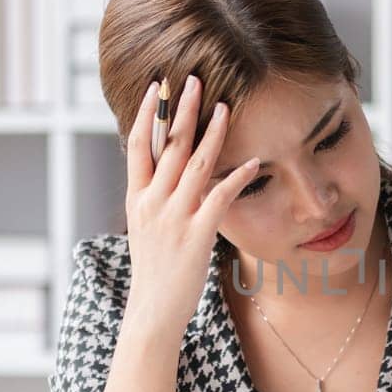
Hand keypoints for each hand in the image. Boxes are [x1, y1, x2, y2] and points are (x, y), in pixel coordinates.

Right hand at [120, 74, 259, 335]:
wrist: (153, 313)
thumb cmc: (155, 272)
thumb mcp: (145, 228)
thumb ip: (155, 197)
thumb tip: (169, 169)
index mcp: (136, 198)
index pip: (138, 144)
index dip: (148, 113)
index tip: (157, 86)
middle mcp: (151, 202)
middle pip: (168, 145)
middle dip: (182, 109)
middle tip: (192, 78)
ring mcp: (173, 217)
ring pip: (194, 163)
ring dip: (213, 131)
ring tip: (226, 105)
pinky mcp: (196, 234)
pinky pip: (220, 196)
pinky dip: (238, 175)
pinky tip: (255, 160)